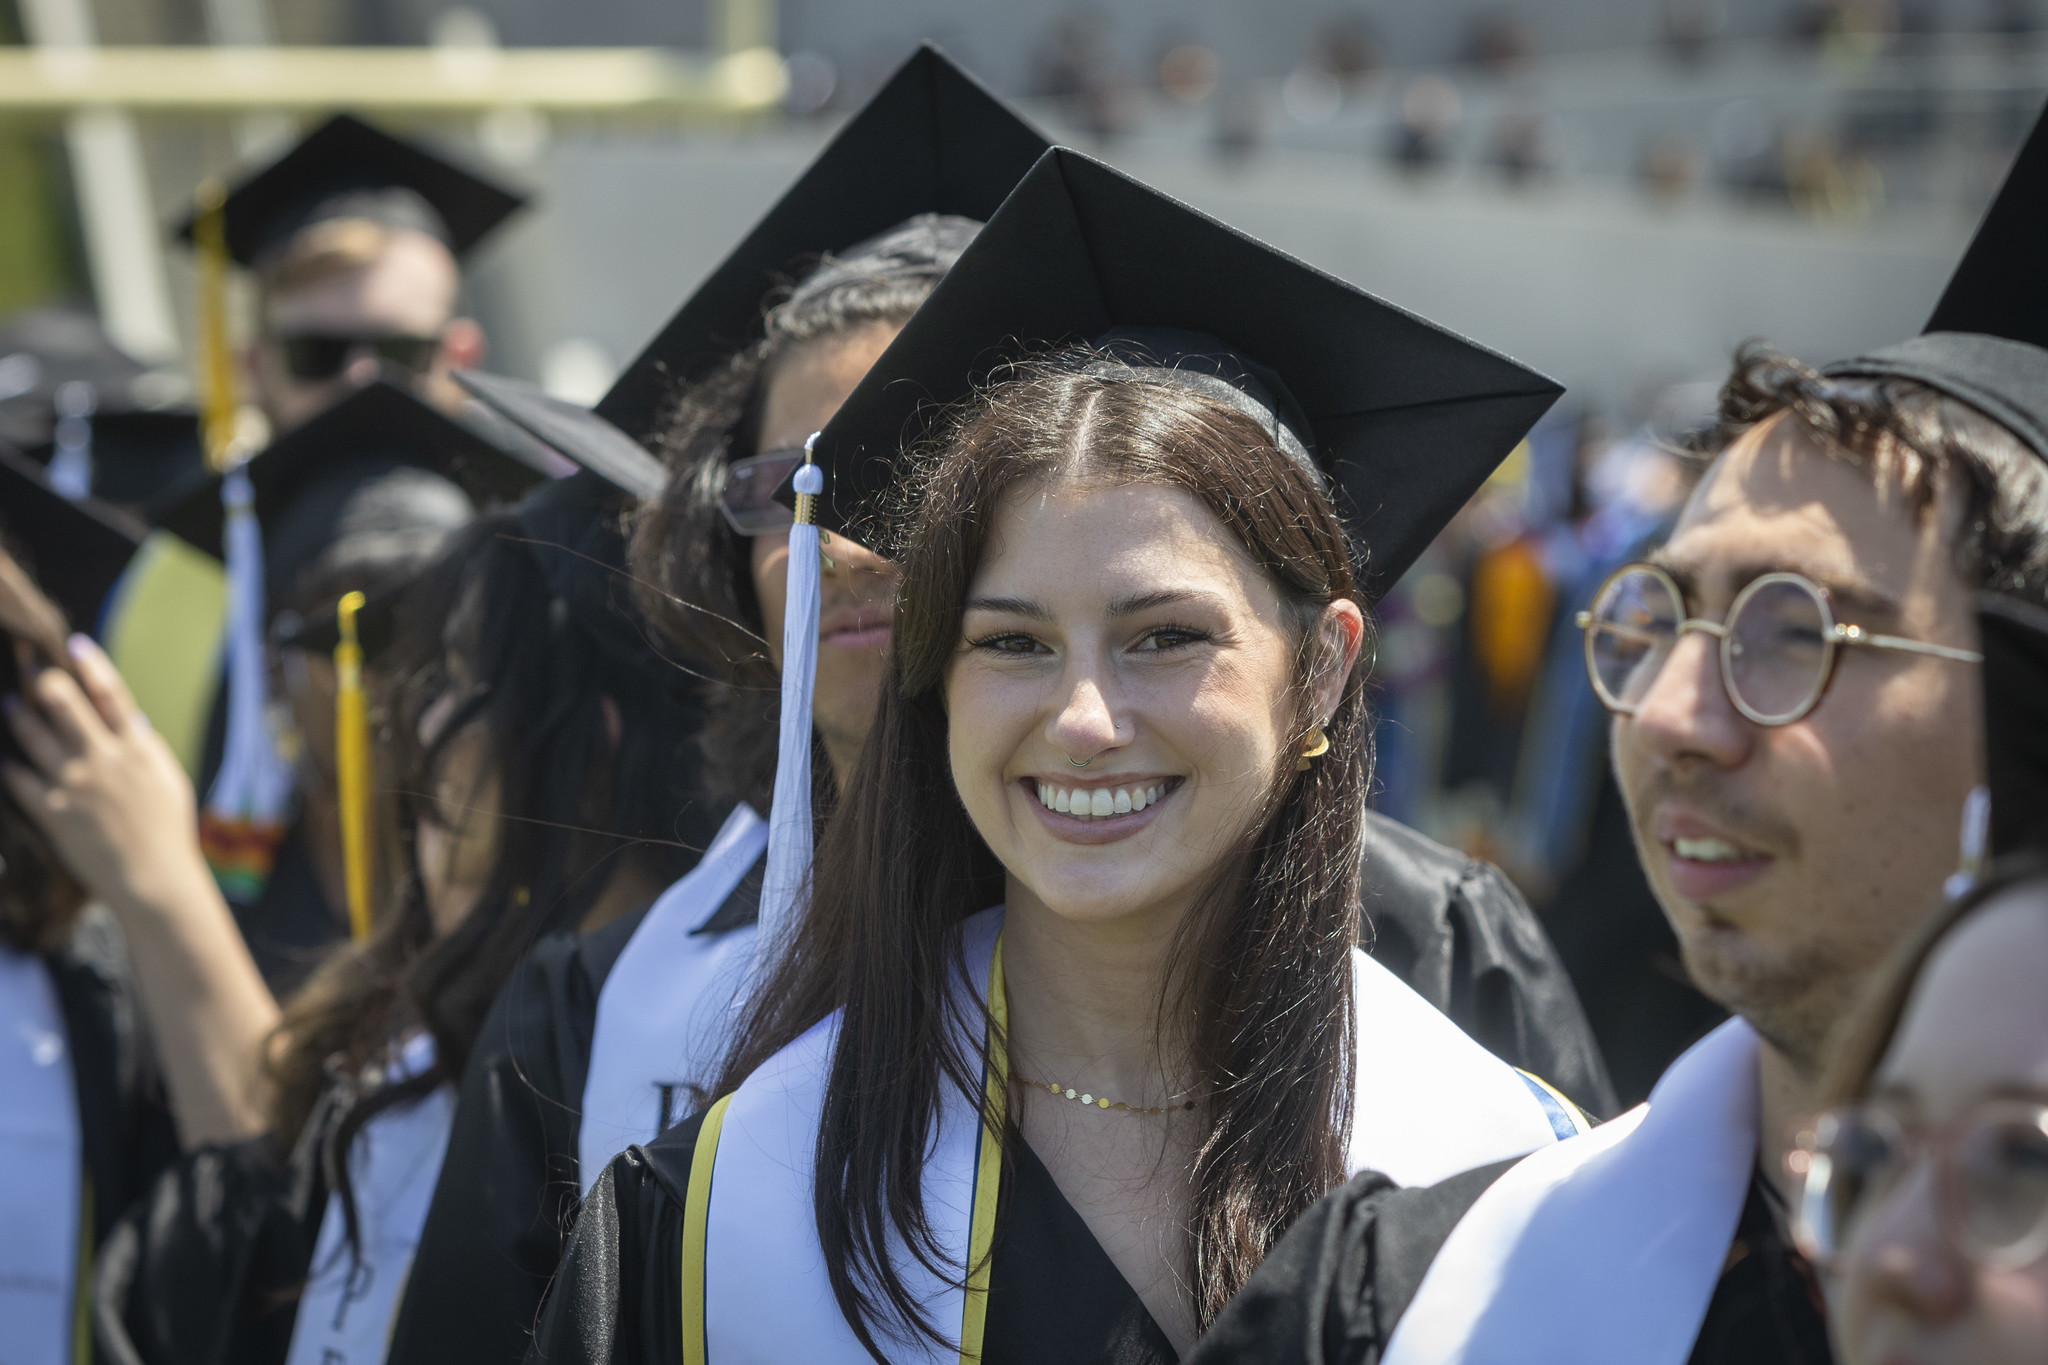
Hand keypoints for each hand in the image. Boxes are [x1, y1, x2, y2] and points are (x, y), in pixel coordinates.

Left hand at [3, 635, 207, 911]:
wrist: (152, 880)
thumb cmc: (167, 833)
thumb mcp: (168, 781)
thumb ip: (146, 748)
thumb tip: (131, 720)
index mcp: (138, 748)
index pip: (110, 692)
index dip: (91, 663)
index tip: (73, 644)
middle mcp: (103, 757)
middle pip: (62, 701)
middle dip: (40, 679)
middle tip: (27, 668)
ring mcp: (74, 782)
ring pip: (31, 732)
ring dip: (17, 713)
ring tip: (11, 705)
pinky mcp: (50, 809)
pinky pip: (16, 776)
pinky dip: (8, 762)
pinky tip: (4, 756)